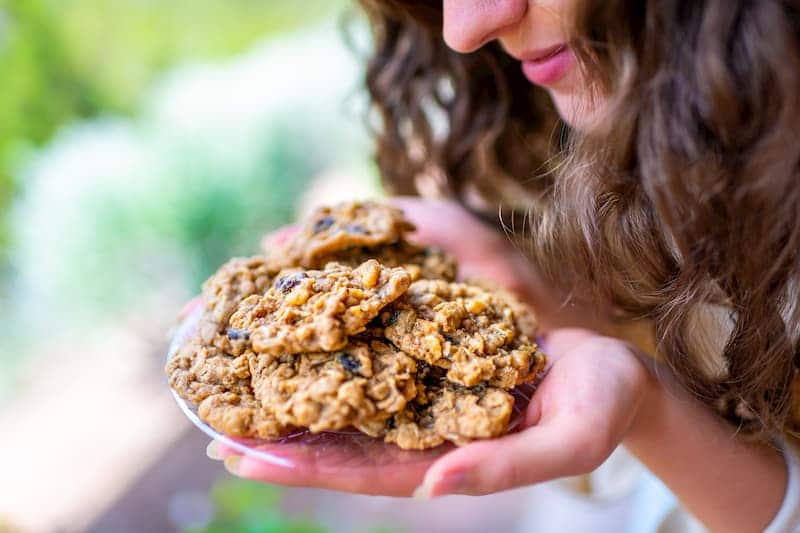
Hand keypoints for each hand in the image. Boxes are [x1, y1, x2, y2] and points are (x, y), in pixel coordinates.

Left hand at [197, 198, 650, 495]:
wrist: (618, 370)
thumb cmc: (599, 408)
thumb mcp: (565, 442)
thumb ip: (501, 467)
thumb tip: (433, 488)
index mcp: (444, 457)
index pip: (360, 470)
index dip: (301, 465)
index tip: (240, 454)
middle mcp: (424, 428)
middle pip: (340, 436)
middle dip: (277, 432)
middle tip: (208, 421)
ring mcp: (427, 391)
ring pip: (351, 395)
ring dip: (297, 386)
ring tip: (239, 377)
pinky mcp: (435, 356)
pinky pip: (378, 353)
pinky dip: (338, 345)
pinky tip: (306, 329)